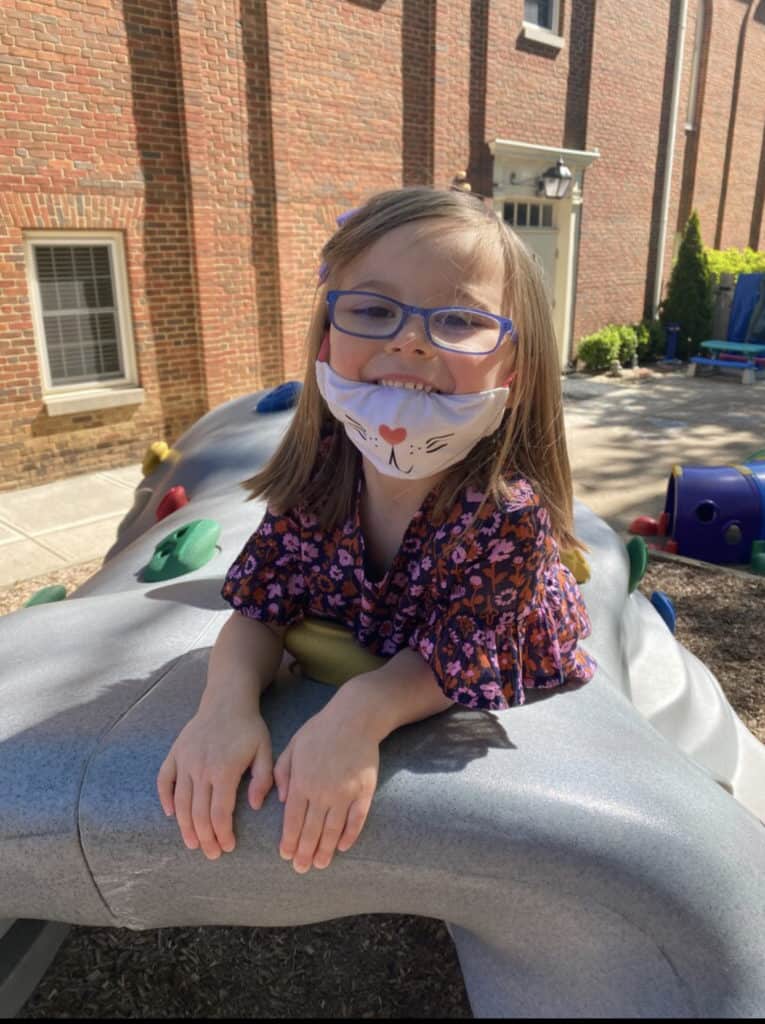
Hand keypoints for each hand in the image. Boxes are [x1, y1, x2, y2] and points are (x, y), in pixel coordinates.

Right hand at [157, 706, 273, 859]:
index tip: (228, 847)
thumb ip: (264, 779)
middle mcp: (201, 768)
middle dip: (205, 838)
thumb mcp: (265, 750)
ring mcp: (185, 761)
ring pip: (180, 803)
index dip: (223, 834)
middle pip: (198, 813)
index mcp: (224, 770)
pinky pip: (164, 781)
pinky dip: (165, 799)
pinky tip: (170, 815)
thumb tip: (256, 806)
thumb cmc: (248, 728)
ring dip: (185, 827)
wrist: (226, 700)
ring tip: (193, 843)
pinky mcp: (175, 754)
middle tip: (211, 853)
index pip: (220, 813)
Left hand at [273, 703, 379, 872]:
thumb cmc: (320, 730)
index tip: (286, 855)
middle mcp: (322, 791)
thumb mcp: (293, 746)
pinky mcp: (364, 791)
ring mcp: (345, 793)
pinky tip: (342, 847)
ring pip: (332, 829)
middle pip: (311, 830)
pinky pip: (356, 820)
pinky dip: (349, 835)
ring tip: (320, 864)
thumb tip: (282, 801)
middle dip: (305, 852)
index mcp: (302, 781)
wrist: (355, 717)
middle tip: (301, 868)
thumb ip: (282, 773)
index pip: (293, 820)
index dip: (289, 840)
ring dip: (325, 850)